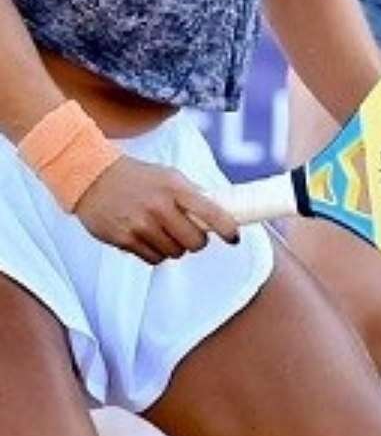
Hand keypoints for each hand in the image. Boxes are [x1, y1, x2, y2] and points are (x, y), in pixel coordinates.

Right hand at [74, 157, 241, 264]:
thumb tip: (220, 211)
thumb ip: (192, 194)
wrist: (91, 177)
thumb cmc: (136, 177)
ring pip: (174, 253)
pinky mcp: (124, 239)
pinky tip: (146, 237)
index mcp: (175, 188)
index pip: (211, 212)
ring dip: (174, 247)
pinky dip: (155, 253)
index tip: (234, 237)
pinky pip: (153, 259)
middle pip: (194, 242)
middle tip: (189, 234)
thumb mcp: (168, 175)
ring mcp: (141, 225)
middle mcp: (159, 207)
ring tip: (162, 232)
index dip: (227, 229)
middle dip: (196, 241)